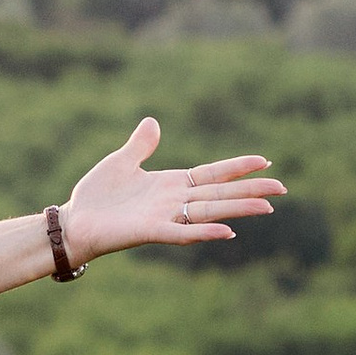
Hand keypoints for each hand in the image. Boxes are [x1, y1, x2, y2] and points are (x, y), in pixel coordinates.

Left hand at [62, 117, 284, 261]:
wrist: (73, 222)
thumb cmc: (95, 197)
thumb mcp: (120, 162)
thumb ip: (140, 145)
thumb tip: (153, 121)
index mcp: (170, 184)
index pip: (211, 174)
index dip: (236, 167)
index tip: (264, 161)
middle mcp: (173, 202)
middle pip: (219, 193)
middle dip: (250, 190)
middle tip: (282, 189)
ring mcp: (164, 217)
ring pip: (209, 211)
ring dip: (237, 209)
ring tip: (267, 208)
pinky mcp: (149, 231)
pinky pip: (181, 233)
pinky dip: (203, 232)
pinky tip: (227, 231)